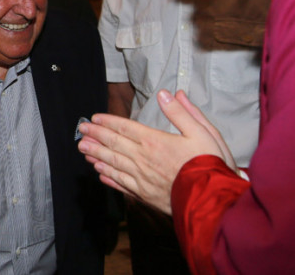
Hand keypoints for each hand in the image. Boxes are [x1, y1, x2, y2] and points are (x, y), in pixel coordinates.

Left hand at [77, 89, 231, 213]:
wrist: (214, 202)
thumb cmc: (210, 165)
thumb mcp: (202, 132)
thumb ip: (182, 112)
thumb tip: (167, 93)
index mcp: (155, 141)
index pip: (125, 128)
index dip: (108, 122)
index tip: (94, 118)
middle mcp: (143, 159)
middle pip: (113, 144)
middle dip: (95, 136)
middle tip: (80, 131)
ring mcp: (141, 179)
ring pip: (113, 164)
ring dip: (96, 155)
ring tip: (83, 149)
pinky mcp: (144, 195)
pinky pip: (120, 184)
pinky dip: (108, 177)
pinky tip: (100, 172)